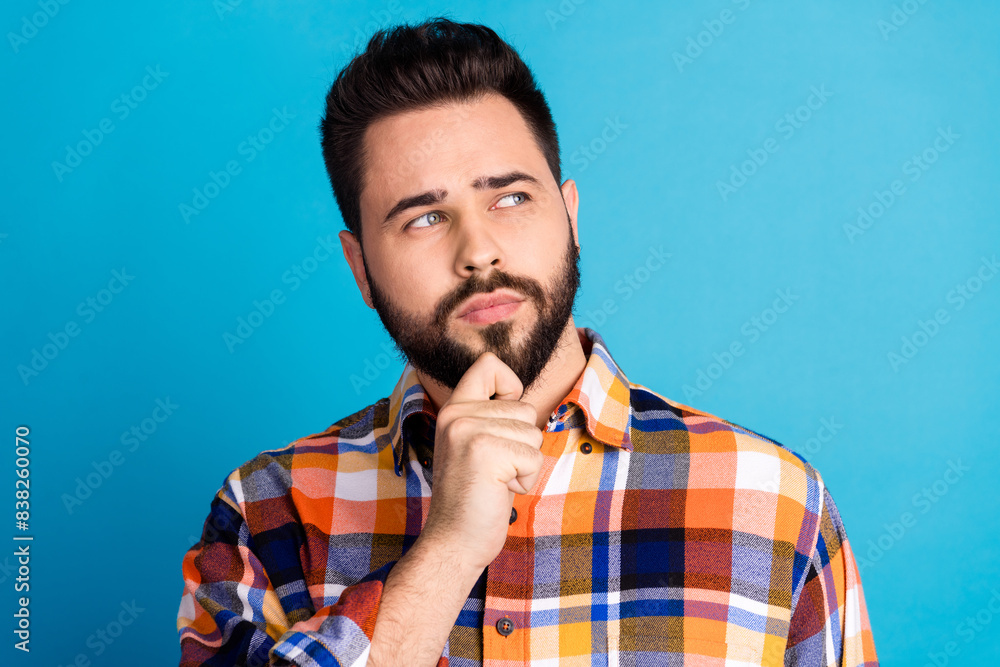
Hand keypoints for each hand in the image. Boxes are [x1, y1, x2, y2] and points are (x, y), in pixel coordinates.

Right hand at [418, 352, 544, 571]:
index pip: (488, 365)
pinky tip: (499, 491)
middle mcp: (457, 414)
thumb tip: (524, 400)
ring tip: (495, 481)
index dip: (510, 387)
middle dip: (522, 444)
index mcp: (453, 409)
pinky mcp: (485, 451)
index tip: (503, 420)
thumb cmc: (475, 498)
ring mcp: (468, 430)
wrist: (454, 542)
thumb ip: (492, 419)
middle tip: (494, 470)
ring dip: (524, 463)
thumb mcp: (476, 446)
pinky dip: (525, 480)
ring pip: (532, 433)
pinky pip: (533, 457)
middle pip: (525, 408)